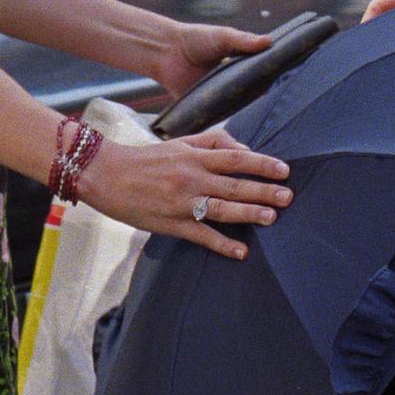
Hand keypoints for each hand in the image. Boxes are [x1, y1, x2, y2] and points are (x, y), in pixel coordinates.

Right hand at [80, 126, 290, 258]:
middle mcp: (190, 178)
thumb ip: (212, 142)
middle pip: (234, 184)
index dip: (262, 163)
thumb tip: (244, 150)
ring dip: (249, 214)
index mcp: (193, 156)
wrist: (106, 175)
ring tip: (272, 218)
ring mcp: (181, 202)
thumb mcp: (180, 142)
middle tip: (288, 196)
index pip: (235, 158)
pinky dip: (222, 244)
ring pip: (221, 209)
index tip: (284, 170)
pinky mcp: (171, 223)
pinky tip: (242, 251)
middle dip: (263, 190)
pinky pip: (201, 235)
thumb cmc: (146, 159)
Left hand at [151, 22, 270, 104]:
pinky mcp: (206, 108)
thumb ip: (244, 40)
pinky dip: (223, 116)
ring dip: (242, 106)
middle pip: (251, 91)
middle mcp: (232, 82)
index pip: (260, 73)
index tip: (282, 77)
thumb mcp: (223, 36)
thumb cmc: (196, 39)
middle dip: (259, 93)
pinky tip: (231, 115)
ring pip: (236, 105)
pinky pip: (217, 116)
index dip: (270, 76)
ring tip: (254, 106)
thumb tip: (269, 41)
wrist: (166, 52)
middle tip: (271, 94)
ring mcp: (219, 96)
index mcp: (240, 64)